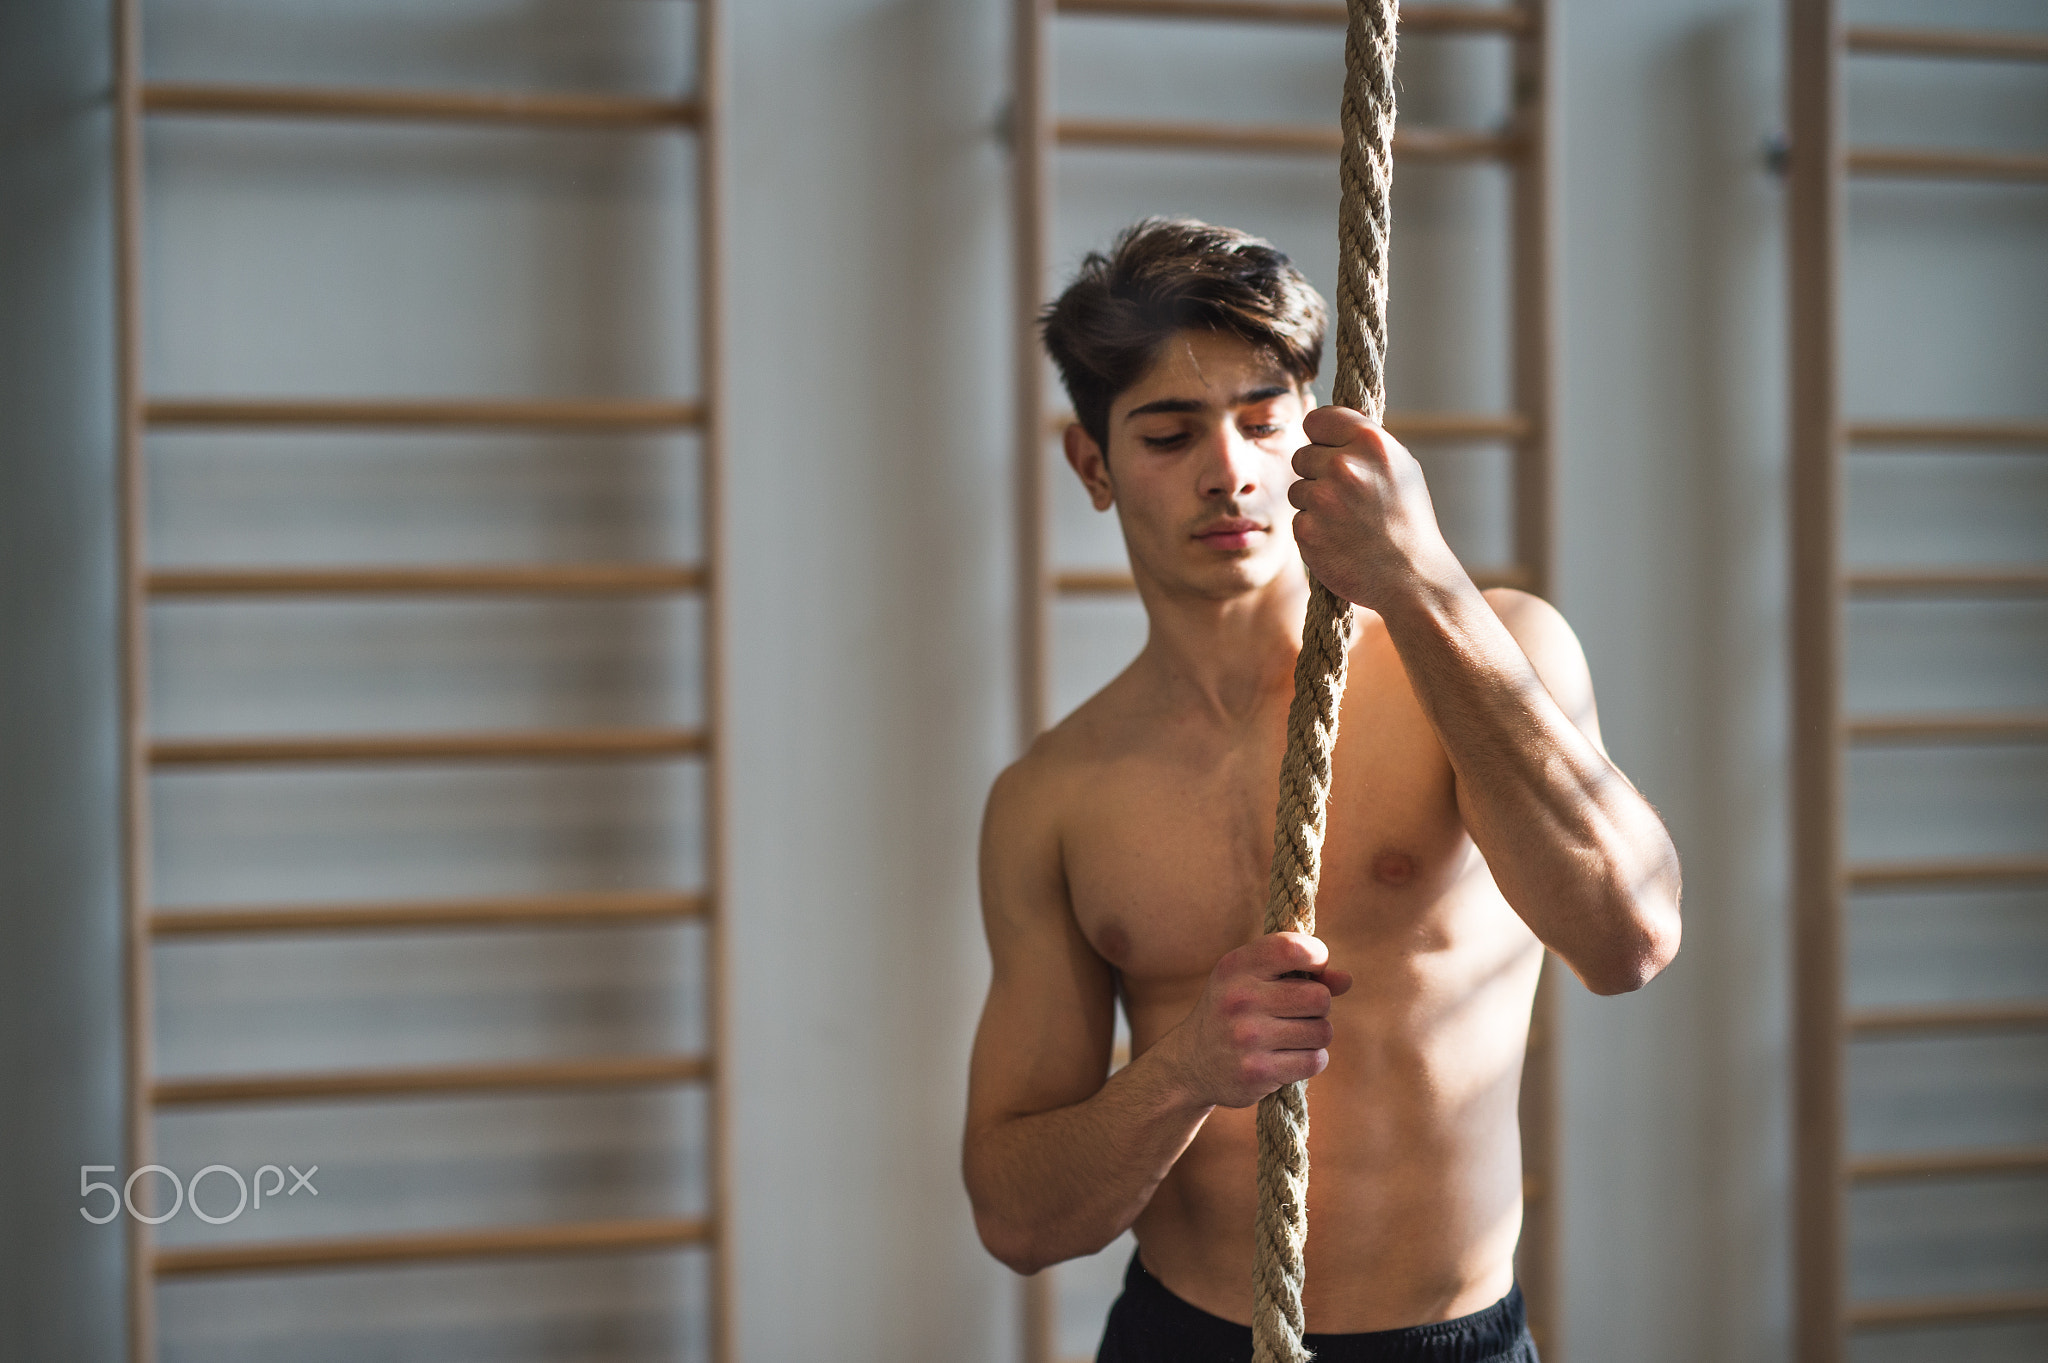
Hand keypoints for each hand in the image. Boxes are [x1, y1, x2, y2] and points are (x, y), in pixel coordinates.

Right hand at [1162, 932, 1353, 1109]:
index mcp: (1236, 966)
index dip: (1317, 955)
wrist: (1191, 1061)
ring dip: (1316, 1034)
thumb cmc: (1234, 1010)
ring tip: (1292, 1035)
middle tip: (1298, 1011)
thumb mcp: (1252, 979)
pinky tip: (1290, 1056)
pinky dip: (1311, 1059)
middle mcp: (1239, 999)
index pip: (1293, 948)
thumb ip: (1300, 972)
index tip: (1314, 967)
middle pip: (1319, 997)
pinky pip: (1314, 1060)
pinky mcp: (1257, 1072)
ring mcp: (1247, 1038)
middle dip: (1319, 1005)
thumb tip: (1346, 980)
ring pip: (1322, 1031)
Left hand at [1288, 406, 1456, 611]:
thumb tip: (1330, 426)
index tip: (1327, 449)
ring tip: (1346, 521)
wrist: (1411, 576)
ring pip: (1297, 489)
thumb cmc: (1408, 520)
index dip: (1321, 436)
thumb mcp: (1401, 467)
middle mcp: (1343, 465)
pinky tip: (1339, 540)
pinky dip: (1313, 530)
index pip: (1317, 419)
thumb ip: (1365, 443)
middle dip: (1316, 473)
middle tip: (1345, 496)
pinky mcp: (1307, 530)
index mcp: (1370, 441)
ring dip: (1313, 503)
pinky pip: (1298, 519)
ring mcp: (1323, 498)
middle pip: (1301, 455)